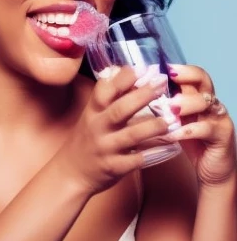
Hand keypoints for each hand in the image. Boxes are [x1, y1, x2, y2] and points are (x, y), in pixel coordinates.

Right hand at [56, 66, 170, 194]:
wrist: (70, 172)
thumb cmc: (87, 140)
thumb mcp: (92, 116)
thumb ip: (110, 98)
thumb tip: (130, 72)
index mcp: (93, 112)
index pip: (104, 90)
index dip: (122, 78)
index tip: (141, 68)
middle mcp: (98, 127)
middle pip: (119, 109)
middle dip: (141, 96)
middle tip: (161, 84)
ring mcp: (106, 148)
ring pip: (131, 135)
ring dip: (152, 126)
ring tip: (171, 120)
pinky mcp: (114, 167)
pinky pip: (137, 160)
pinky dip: (154, 154)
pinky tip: (170, 148)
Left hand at [166, 64, 236, 185]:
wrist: (211, 169)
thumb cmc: (188, 141)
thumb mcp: (173, 120)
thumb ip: (161, 105)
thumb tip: (134, 92)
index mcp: (198, 95)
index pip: (192, 73)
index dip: (177, 69)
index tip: (156, 68)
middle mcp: (211, 102)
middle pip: (202, 80)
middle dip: (183, 78)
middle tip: (161, 84)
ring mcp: (218, 118)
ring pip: (205, 102)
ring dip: (184, 103)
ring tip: (166, 109)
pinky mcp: (222, 136)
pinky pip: (205, 128)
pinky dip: (186, 130)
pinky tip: (170, 134)